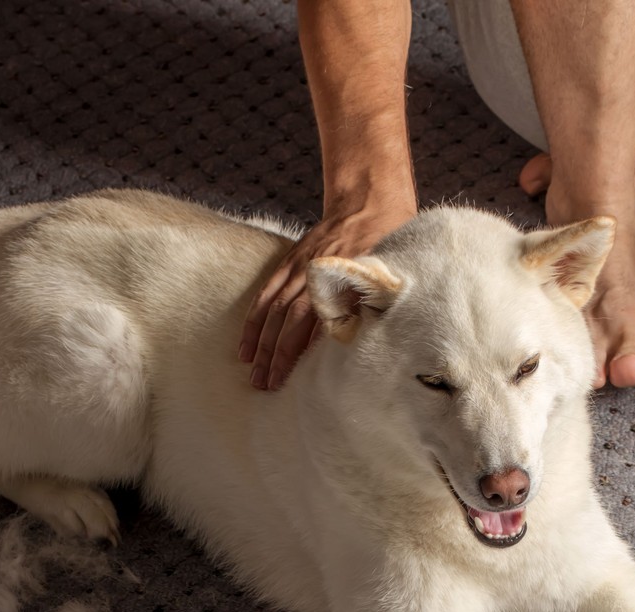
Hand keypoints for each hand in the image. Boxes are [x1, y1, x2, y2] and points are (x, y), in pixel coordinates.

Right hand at [239, 195, 413, 389]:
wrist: (367, 200)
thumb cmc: (386, 239)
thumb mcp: (388, 269)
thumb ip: (374, 300)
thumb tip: (365, 338)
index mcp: (340, 280)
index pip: (314, 324)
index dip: (301, 353)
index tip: (293, 380)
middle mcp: (314, 275)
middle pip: (289, 322)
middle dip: (276, 356)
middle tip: (267, 387)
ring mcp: (298, 268)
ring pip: (274, 311)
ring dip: (262, 345)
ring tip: (255, 375)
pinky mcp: (289, 262)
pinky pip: (265, 294)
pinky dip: (254, 321)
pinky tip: (246, 346)